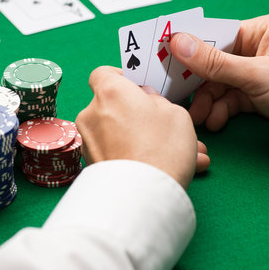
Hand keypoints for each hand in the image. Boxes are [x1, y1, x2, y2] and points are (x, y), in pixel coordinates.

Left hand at [76, 66, 208, 188]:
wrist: (141, 196)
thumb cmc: (161, 148)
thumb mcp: (176, 113)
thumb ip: (158, 100)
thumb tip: (147, 100)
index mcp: (111, 92)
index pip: (103, 73)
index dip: (121, 77)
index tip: (139, 88)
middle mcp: (92, 113)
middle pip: (114, 106)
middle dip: (141, 115)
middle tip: (168, 128)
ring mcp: (88, 141)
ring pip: (120, 133)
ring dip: (144, 140)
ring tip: (180, 155)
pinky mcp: (90, 164)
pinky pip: (116, 152)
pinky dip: (135, 156)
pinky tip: (164, 168)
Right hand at [170, 13, 268, 156]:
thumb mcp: (256, 75)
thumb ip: (214, 62)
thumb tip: (177, 42)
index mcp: (260, 31)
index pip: (215, 36)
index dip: (189, 49)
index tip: (164, 61)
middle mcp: (256, 49)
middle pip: (213, 64)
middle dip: (198, 84)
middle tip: (178, 98)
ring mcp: (256, 74)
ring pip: (219, 85)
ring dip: (208, 102)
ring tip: (201, 119)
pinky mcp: (258, 97)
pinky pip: (230, 100)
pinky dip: (221, 111)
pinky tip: (217, 122)